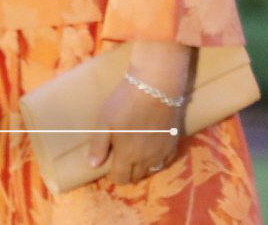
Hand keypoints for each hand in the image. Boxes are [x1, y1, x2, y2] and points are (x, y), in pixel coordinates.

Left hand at [85, 42, 189, 186]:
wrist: (155, 88)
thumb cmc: (124, 104)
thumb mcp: (104, 123)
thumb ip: (99, 146)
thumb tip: (93, 166)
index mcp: (128, 157)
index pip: (121, 178)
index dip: (113, 174)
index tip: (108, 163)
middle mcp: (147, 160)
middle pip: (136, 177)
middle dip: (127, 172)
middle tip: (119, 156)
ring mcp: (162, 153)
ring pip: (151, 170)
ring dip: (142, 167)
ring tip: (133, 152)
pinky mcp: (173, 143)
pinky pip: (165, 161)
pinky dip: (157, 160)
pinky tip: (150, 148)